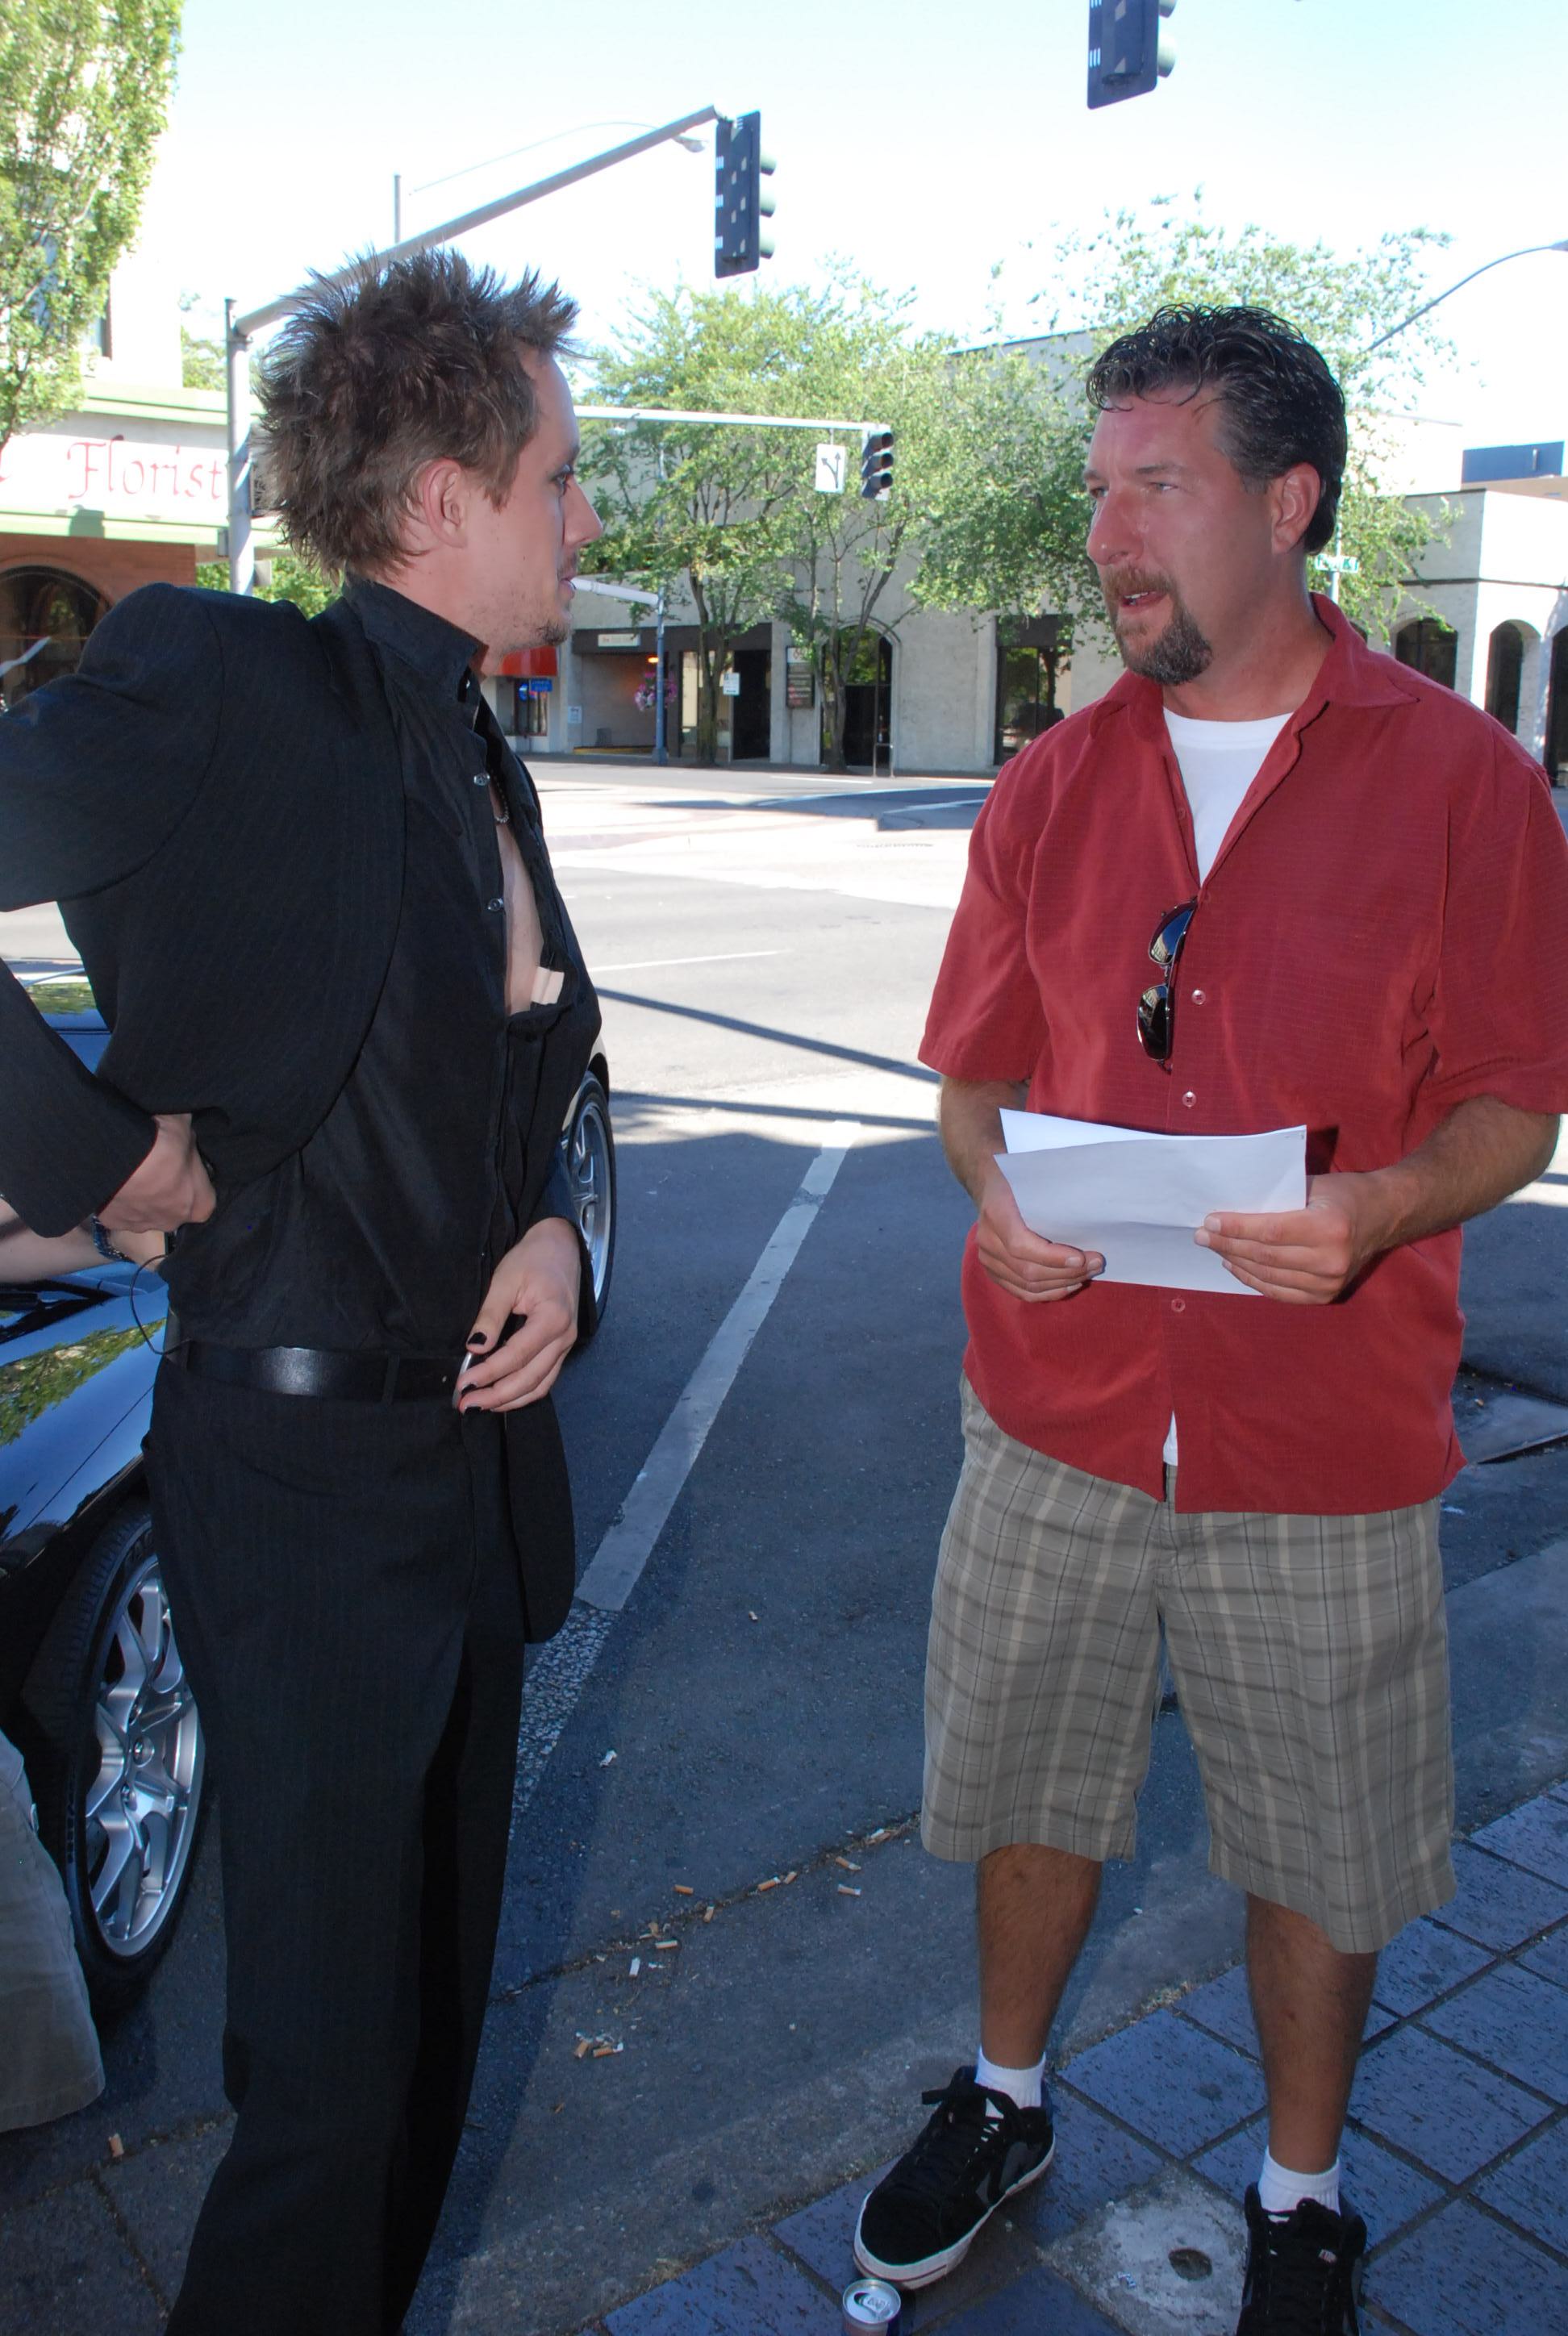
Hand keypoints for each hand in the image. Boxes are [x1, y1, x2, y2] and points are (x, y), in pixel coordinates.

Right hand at [97, 1114, 214, 1234]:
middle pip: (173, 1207)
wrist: (116, 1155)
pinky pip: (119, 1211)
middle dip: (165, 1190)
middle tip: (153, 1165)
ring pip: (144, 1211)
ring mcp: (141, 1225)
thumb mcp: (185, 1127)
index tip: (182, 1163)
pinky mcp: (113, 1223)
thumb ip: (188, 1138)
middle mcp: (173, 1222)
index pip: (203, 1195)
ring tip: (130, 1170)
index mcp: (200, 1205)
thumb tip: (184, 1134)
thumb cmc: (162, 1143)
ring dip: (140, 1195)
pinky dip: (116, 1199)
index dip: (192, 1178)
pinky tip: (113, 1179)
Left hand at [459, 1216, 581, 1411]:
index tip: (464, 1383)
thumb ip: (490, 1315)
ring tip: (481, 1405)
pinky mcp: (561, 1347)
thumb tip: (475, 1347)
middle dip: (497, 1396)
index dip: (489, 1373)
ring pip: (540, 1385)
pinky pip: (545, 1378)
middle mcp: (564, 1337)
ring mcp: (566, 1344)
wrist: (561, 1248)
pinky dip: (524, 1392)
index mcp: (552, 1318)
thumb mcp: (505, 1280)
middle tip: (468, 1404)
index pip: (517, 1356)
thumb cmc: (533, 1259)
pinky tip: (502, 1397)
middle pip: (530, 1378)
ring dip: (510, 1400)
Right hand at [974, 1162, 1102, 1303]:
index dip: (1053, 1257)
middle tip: (1097, 1264)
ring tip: (1088, 1274)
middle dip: (1067, 1272)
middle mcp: (987, 1240)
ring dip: (1062, 1283)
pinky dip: (1048, 1293)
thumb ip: (1053, 1200)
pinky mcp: (993, 1273)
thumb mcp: (1034, 1182)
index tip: (1082, 1258)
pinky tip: (1069, 1286)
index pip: (1021, 1245)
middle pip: (1028, 1270)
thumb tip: (1090, 1219)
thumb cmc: (1020, 1184)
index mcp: (996, 1214)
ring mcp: (987, 1260)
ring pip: (1027, 1285)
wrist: (992, 1187)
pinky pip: (1022, 1292)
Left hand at [1195, 1170, 1394, 1303]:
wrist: (1385, 1216)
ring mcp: (1330, 1282)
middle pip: (1265, 1256)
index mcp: (1330, 1227)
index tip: (1209, 1222)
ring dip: (1236, 1262)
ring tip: (1215, 1249)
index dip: (1236, 1229)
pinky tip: (1236, 1266)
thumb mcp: (1313, 1187)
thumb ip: (1278, 1200)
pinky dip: (1254, 1280)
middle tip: (1202, 1236)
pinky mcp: (1326, 1296)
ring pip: (1268, 1276)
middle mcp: (1331, 1259)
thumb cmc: (1344, 1194)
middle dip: (1227, 1245)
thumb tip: (1230, 1211)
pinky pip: (1280, 1292)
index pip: (1270, 1232)